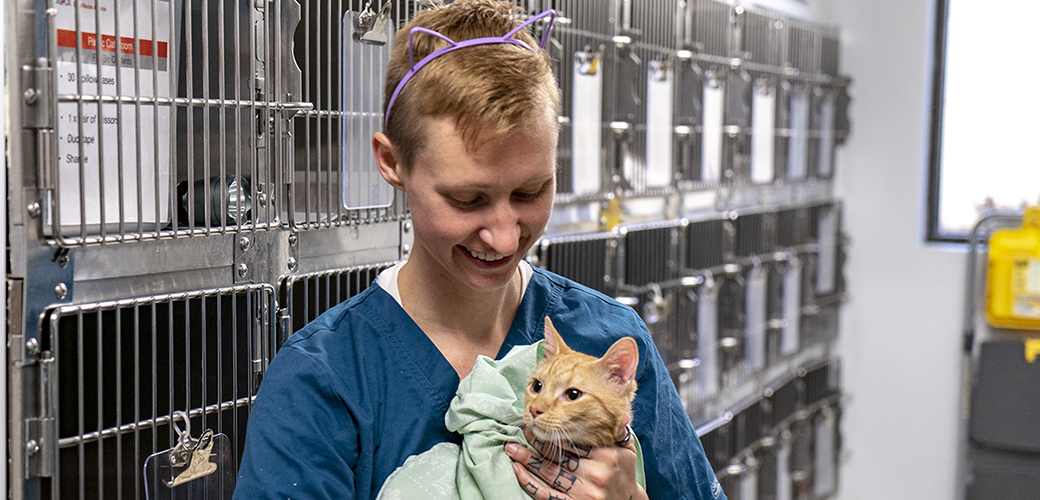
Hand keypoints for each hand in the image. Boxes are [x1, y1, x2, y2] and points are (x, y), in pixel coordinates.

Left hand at [504, 421, 646, 499]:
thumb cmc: (623, 474)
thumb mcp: (627, 451)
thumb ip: (620, 430)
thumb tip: (622, 412)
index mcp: (606, 456)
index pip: (575, 439)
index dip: (555, 429)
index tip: (540, 419)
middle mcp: (594, 474)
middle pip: (558, 454)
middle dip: (537, 441)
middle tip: (522, 429)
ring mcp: (582, 492)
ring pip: (548, 472)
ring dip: (526, 459)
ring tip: (511, 447)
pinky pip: (545, 494)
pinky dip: (529, 482)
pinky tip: (517, 470)